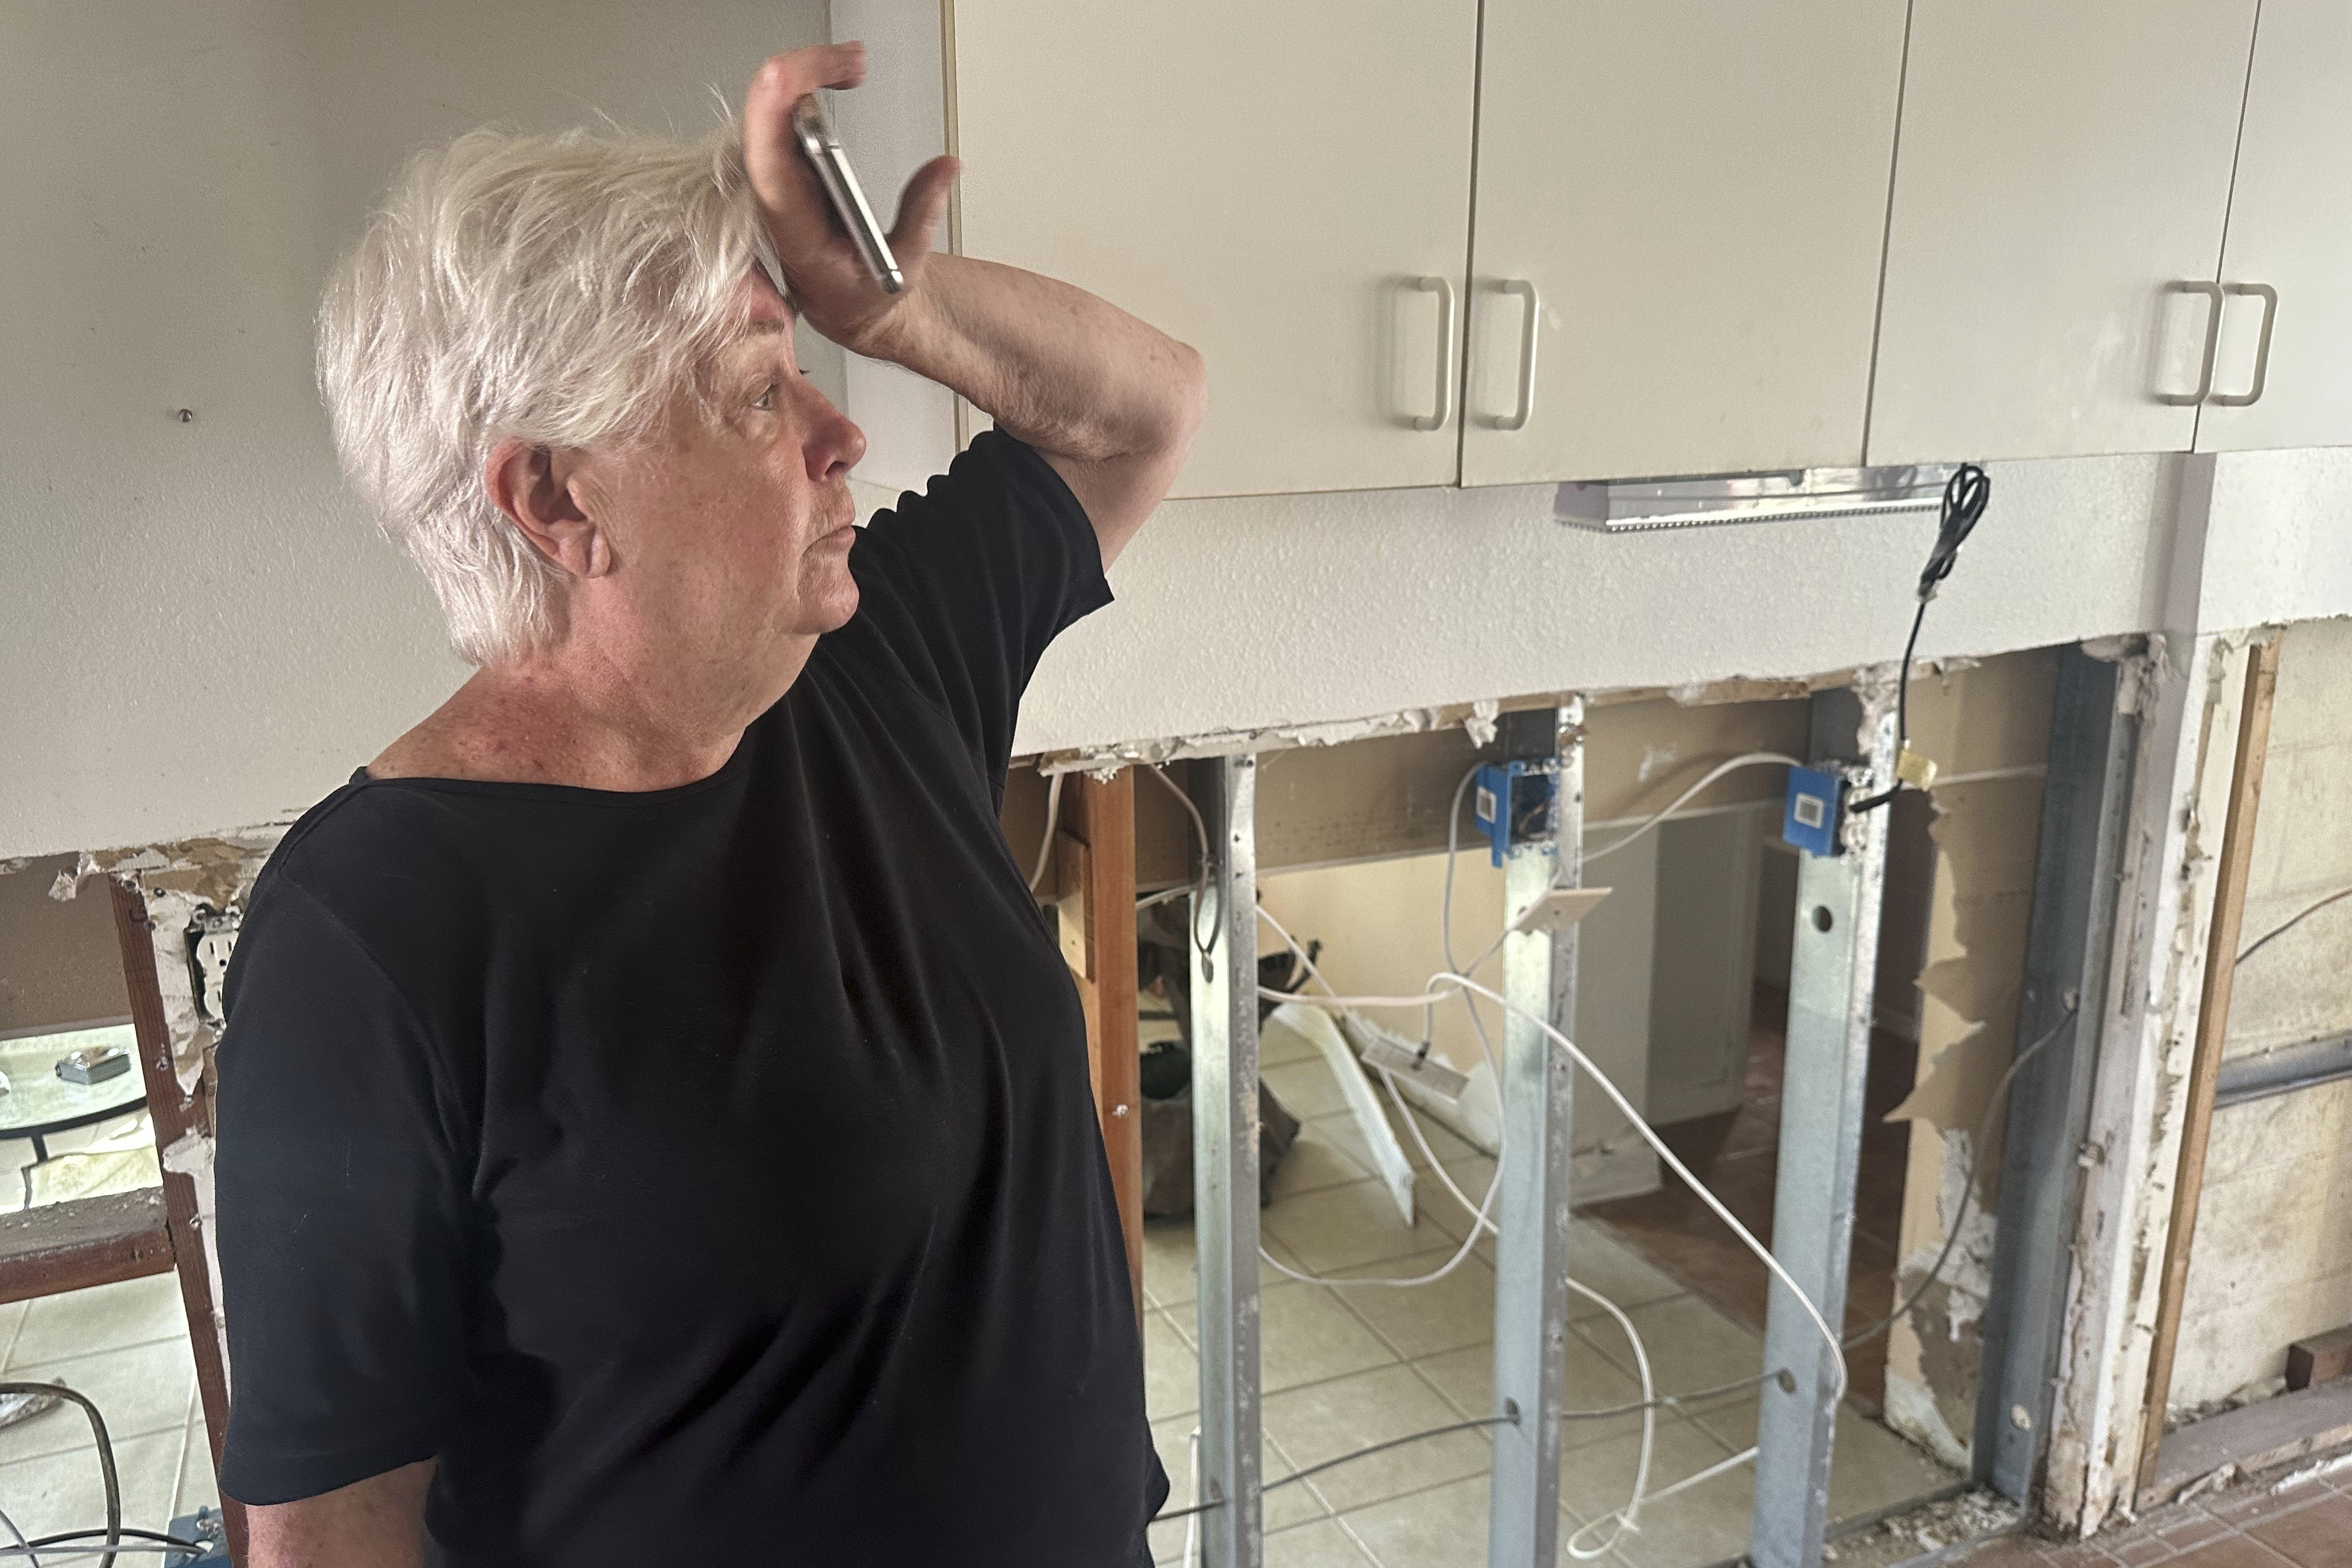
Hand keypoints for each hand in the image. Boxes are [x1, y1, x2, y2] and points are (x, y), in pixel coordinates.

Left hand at [741, 43, 958, 359]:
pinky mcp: (788, 165)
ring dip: (807, 74)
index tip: (789, 78)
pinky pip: (781, 114)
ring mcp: (779, 178)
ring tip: (850, 62)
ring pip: (771, 112)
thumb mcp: (903, 265)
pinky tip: (834, 71)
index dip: (771, 115)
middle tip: (851, 61)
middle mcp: (776, 199)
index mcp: (794, 231)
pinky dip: (805, 83)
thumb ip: (922, 215)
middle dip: (803, 76)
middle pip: (766, 123)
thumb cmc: (861, 294)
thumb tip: (945, 167)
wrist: (846, 306)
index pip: (770, 166)